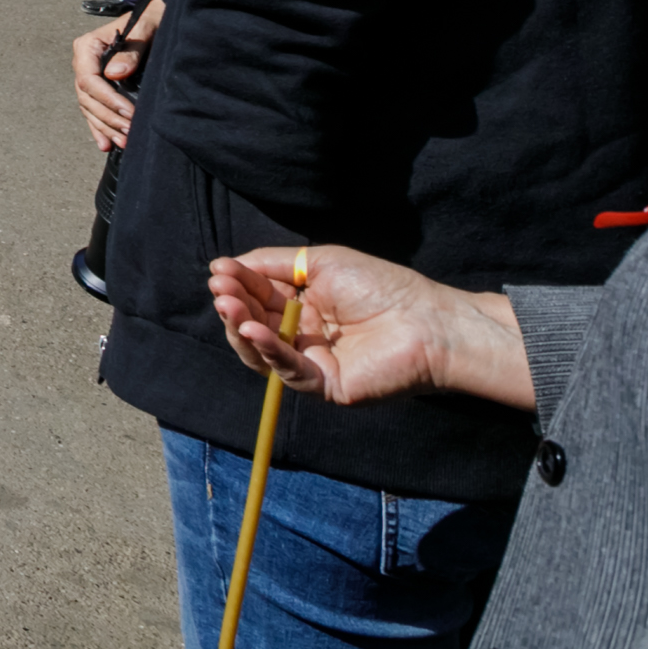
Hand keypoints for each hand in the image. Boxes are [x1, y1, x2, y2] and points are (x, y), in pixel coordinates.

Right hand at [70, 0, 162, 150]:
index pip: (88, 79)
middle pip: (87, 97)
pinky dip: (98, 127)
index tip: (129, 112)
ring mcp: (88, 75)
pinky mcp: (98, 87)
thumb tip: (115, 74)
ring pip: (89, 107)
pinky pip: (93, 110)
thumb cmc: (150, 20)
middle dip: (108, 117)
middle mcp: (83, 62)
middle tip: (129, 131)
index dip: (107, 99)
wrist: (155, 18)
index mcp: (87, 46)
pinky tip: (105, 143)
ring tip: (122, 142)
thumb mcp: (145, 28)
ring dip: (105, 127)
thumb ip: (131, 50)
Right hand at [211, 246, 533, 409]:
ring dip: (240, 328)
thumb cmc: (383, 287)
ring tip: (228, 306)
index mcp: (305, 305)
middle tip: (220, 289)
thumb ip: (275, 264)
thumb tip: (230, 264)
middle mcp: (304, 335)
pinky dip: (266, 350)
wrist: (428, 322)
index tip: (219, 270)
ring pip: (261, 351)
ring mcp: (311, 362)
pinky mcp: (322, 385)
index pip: (260, 297)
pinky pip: (286, 370)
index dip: (239, 284)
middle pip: (254, 323)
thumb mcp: (321, 263)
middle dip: (233, 304)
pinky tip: (253, 329)